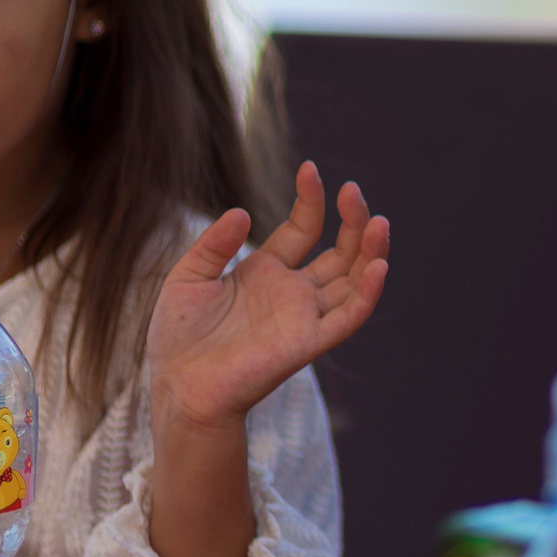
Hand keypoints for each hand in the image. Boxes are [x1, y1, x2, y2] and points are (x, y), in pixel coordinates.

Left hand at [147, 162, 391, 430]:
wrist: (178, 387)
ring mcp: (304, 316)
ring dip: (370, 251)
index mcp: (266, 272)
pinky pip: (349, 316)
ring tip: (378, 221)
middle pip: (339, 251)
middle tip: (354, 191)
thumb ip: (215, 244)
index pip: (303, 229)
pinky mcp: (309, 342)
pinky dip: (368, 293)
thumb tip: (245, 213)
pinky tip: (378, 265)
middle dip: (352, 220)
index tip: (310, 169)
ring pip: (354, 280)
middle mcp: (293, 292)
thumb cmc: (178, 338)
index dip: (311, 200)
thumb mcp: (187, 276)